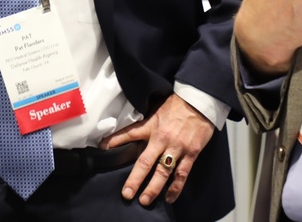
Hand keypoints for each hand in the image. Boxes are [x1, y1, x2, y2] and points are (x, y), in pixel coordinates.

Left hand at [100, 94, 214, 205]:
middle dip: (135, 179)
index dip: (115, 141)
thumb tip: (130, 124)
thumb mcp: (156, 108)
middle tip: (126, 193)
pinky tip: (169, 198)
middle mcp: (162, 139)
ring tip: (144, 200)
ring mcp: (177, 147)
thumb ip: (145, 121)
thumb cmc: (177, 104)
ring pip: (163, 172)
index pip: (129, 133)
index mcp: (151, 125)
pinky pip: (182, 173)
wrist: (199, 101)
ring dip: (153, 188)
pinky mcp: (191, 153)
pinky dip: (176, 187)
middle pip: (145, 162)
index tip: (102, 148)